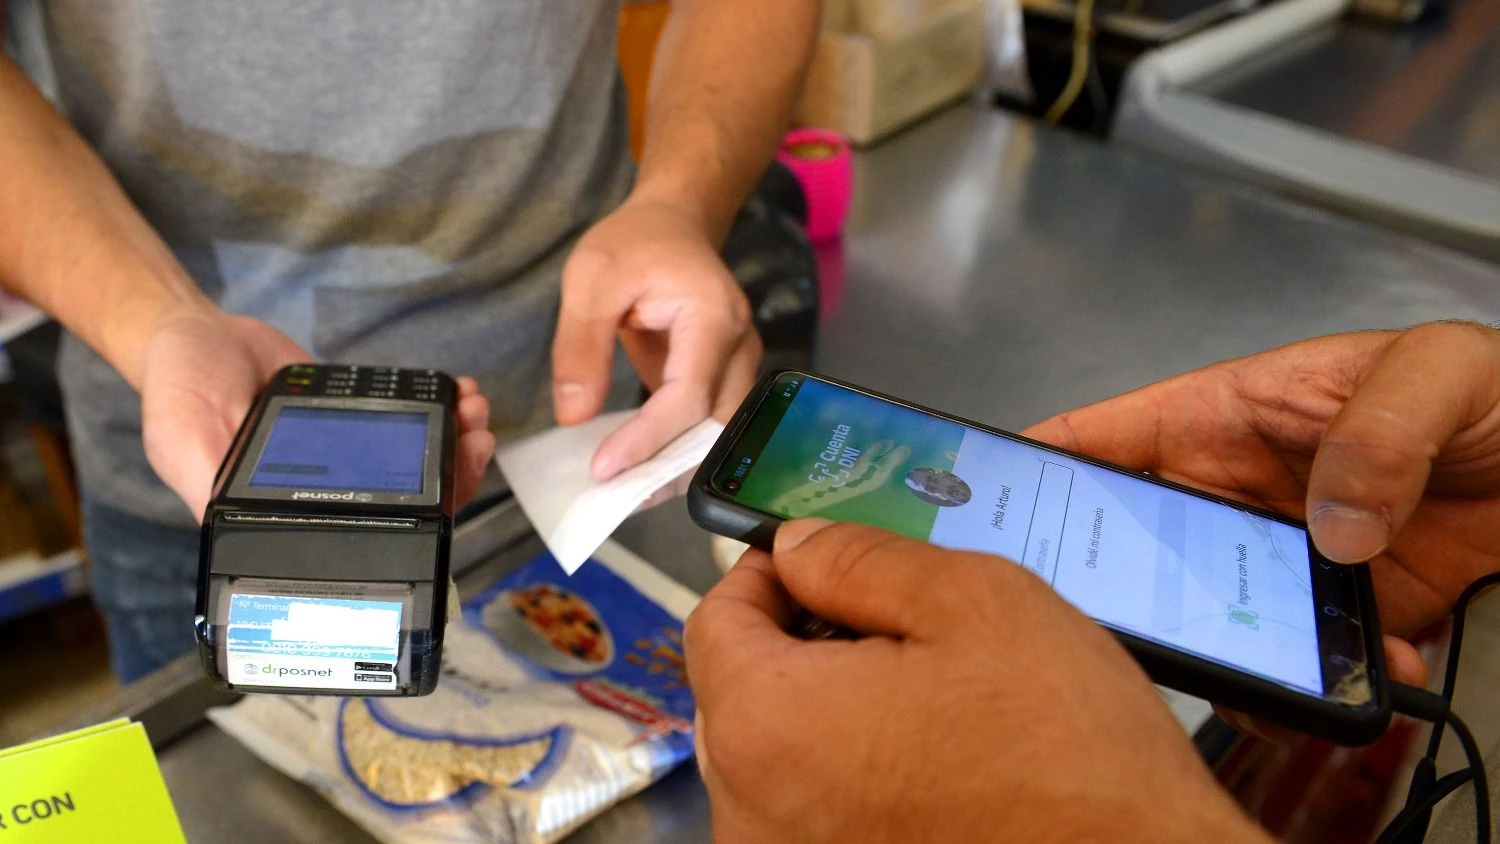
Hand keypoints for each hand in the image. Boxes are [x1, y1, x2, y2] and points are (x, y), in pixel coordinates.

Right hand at [139, 308, 496, 519]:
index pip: (363, 536)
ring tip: (473, 413)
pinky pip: (407, 424)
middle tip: (475, 442)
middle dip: (452, 473)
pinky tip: (457, 393)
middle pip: (407, 501)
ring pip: (417, 464)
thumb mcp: (182, 440)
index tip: (451, 491)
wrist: (195, 332)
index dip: (415, 522)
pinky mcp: (358, 420)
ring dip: (455, 441)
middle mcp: (325, 493)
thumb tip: (230, 526)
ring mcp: (348, 457)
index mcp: (287, 514)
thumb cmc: (179, 389)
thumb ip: (209, 484)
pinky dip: (439, 411)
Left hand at [553, 198, 760, 479]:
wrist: (672, 225)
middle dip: (668, 468)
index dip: (650, 439)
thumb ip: (581, 345)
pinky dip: (677, 450)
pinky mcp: (724, 378)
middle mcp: (740, 345)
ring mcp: (739, 364)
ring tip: (627, 491)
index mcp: (712, 315)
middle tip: (615, 497)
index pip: (689, 396)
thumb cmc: (634, 244)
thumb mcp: (591, 279)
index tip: (605, 470)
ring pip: (719, 433)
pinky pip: (708, 424)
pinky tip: (641, 469)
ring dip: (676, 467)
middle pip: (715, 426)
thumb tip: (574, 415)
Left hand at [686, 519, 1270, 843]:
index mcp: (767, 725)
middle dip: (800, 640)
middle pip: (740, 689)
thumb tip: (797, 546)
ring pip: (777, 753)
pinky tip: (928, 755)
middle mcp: (753, 811)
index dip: (767, 573)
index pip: (714, 620)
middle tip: (888, 619)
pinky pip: (812, 809)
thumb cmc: (1071, 762)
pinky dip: (851, 771)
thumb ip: (860, 560)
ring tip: (923, 690)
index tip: (819, 559)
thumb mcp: (976, 603)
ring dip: (829, 708)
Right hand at [1023, 322, 1499, 690]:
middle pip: (1131, 542)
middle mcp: (1234, 493)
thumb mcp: (1437, 372)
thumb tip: (1328, 525)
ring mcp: (1278, 559)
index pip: (1101, 438)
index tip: (979, 505)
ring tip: (1249, 666)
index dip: (1030, 467)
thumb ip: (1378, 428)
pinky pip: (1292, 661)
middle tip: (1094, 620)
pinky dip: (1315, 684)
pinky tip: (1366, 676)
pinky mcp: (1331, 616)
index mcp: (1224, 416)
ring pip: (1204, 613)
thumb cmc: (1497, 391)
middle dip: (1106, 582)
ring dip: (1219, 646)